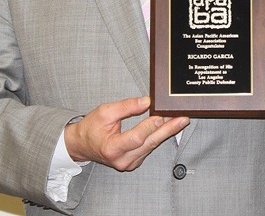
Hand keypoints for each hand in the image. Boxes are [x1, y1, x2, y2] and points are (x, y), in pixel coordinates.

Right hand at [64, 96, 188, 170]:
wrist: (81, 145)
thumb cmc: (91, 128)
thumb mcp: (105, 112)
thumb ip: (127, 107)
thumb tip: (147, 101)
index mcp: (112, 148)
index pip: (136, 137)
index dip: (150, 126)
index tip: (162, 115)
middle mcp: (122, 159)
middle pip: (150, 143)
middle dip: (168, 129)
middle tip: (183, 119)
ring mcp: (129, 163)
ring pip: (152, 146)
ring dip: (167, 132)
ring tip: (180, 120)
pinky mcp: (134, 162)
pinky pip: (149, 148)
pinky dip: (158, 137)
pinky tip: (168, 127)